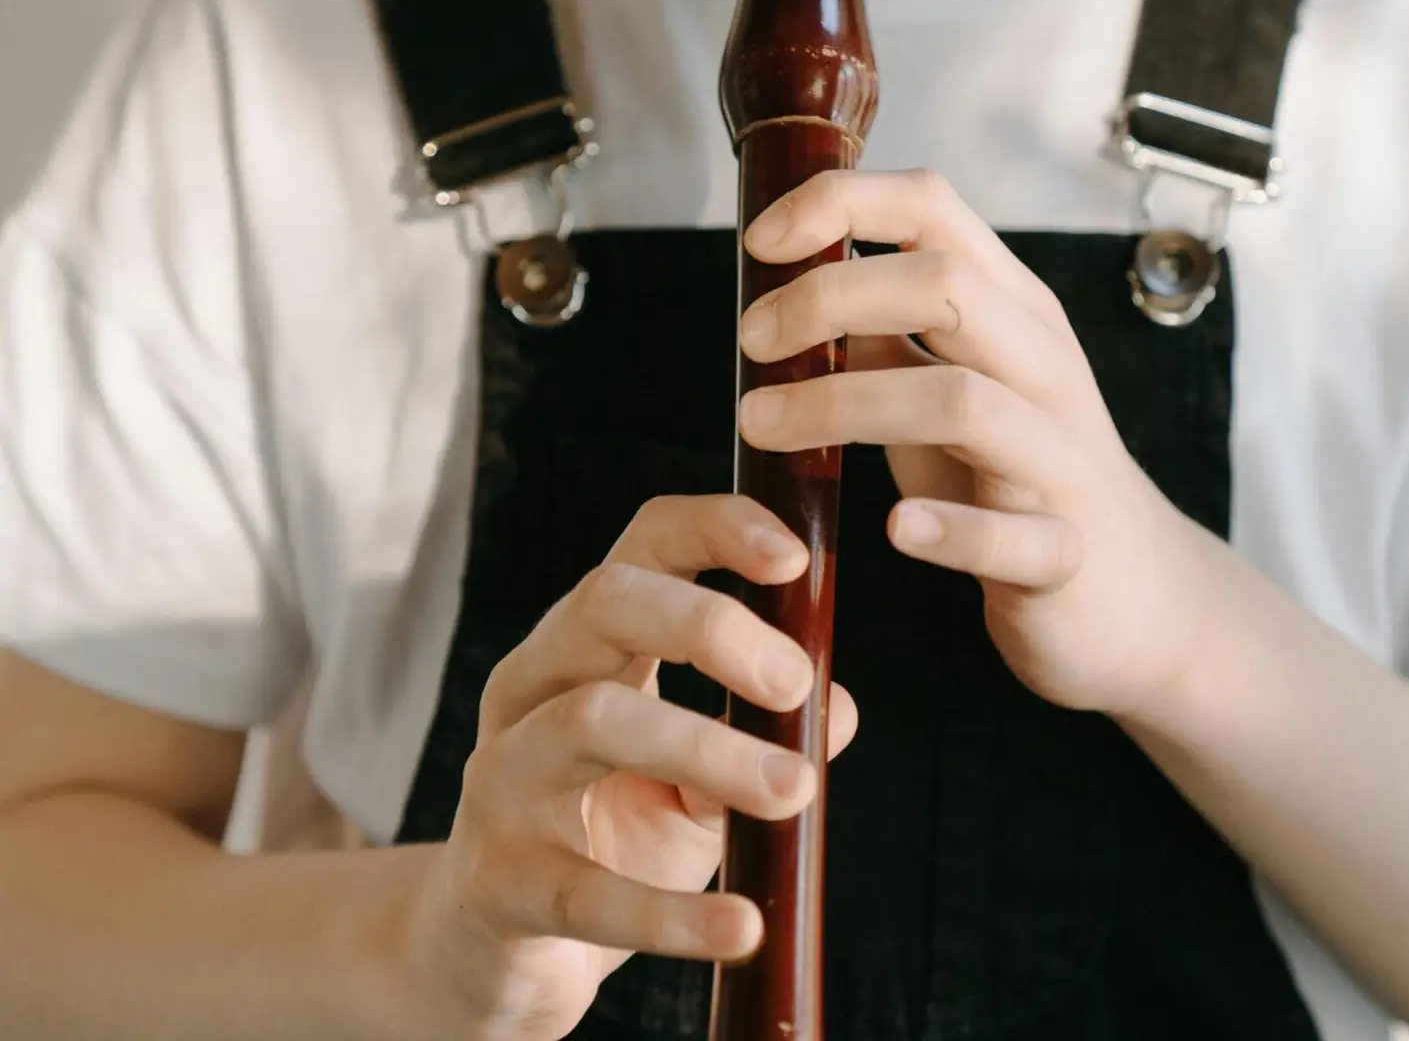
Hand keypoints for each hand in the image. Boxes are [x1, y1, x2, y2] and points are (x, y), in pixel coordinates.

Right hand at [399, 494, 858, 1040]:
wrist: (501, 953)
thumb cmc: (614, 834)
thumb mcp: (699, 779)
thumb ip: (764, 737)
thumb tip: (839, 709)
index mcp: (590, 642)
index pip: (644, 543)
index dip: (717, 529)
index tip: (795, 558)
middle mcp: (534, 686)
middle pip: (606, 600)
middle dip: (710, 626)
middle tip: (797, 683)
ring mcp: (503, 777)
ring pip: (593, 719)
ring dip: (709, 748)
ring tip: (796, 790)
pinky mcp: (497, 882)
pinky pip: (584, 889)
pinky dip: (672, 913)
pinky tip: (741, 925)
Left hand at [737, 168, 1209, 722]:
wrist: (1134, 593)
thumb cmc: (1016, 474)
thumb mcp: (950, 382)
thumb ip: (887, 332)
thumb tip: (792, 283)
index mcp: (1013, 309)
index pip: (934, 207)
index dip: (841, 204)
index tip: (762, 241)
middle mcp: (1044, 365)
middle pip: (945, 286)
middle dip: (829, 297)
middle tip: (750, 340)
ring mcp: (1060, 458)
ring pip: (963, 401)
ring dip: (845, 405)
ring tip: (762, 424)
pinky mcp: (1064, 552)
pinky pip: (1011, 536)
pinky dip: (948, 530)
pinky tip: (895, 527)